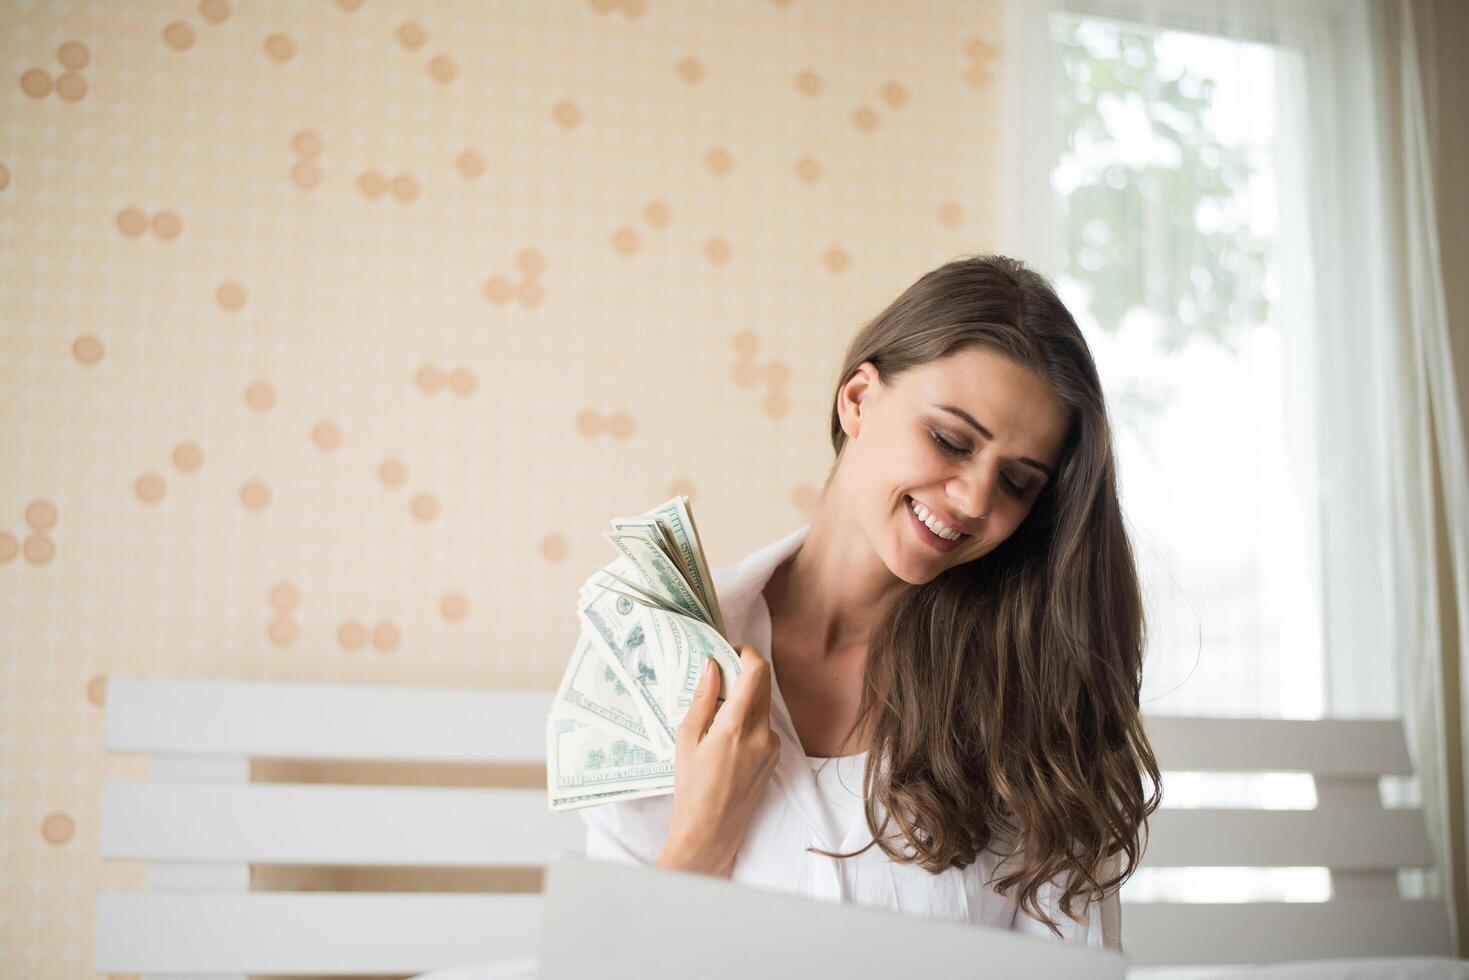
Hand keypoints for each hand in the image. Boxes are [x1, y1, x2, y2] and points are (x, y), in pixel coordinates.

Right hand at [655, 644, 781, 876]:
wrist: (711, 831)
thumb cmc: (691, 787)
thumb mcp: (687, 738)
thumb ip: (702, 698)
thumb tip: (711, 665)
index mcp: (737, 725)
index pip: (756, 671)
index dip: (746, 653)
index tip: (730, 652)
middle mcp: (762, 733)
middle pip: (763, 684)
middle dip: (744, 673)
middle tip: (720, 676)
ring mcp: (772, 747)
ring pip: (763, 706)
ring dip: (745, 699)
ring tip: (717, 714)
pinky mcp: (774, 758)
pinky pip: (764, 727)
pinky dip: (749, 720)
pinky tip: (727, 738)